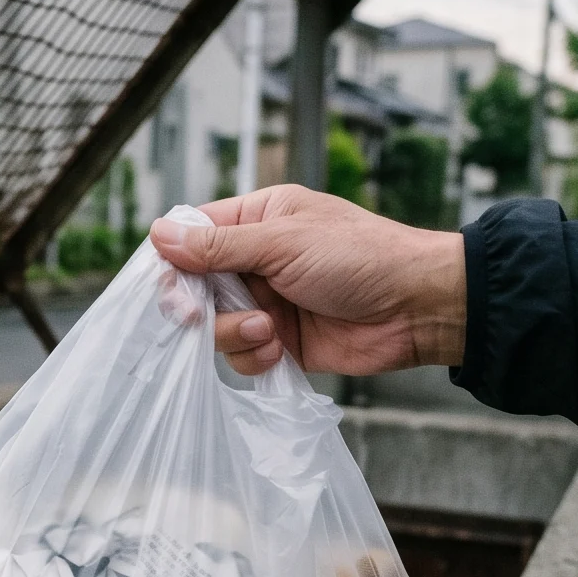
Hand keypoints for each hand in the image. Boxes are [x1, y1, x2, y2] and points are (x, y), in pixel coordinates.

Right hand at [148, 184, 466, 375]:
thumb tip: (159, 234)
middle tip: (198, 316)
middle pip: (195, 286)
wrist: (418, 308)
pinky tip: (278, 348)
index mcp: (258, 220)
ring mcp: (267, 303)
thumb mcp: (284, 242)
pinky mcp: (280, 343)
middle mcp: (257, 261)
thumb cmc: (362, 257)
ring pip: (215, 326)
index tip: (172, 283)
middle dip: (197, 305)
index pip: (193, 235)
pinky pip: (241, 356)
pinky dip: (253, 356)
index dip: (174, 260)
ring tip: (269, 329)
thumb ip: (219, 245)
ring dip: (233, 333)